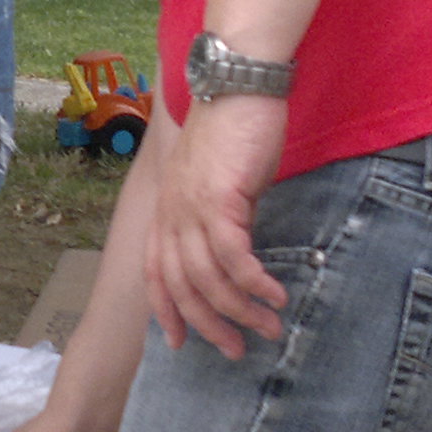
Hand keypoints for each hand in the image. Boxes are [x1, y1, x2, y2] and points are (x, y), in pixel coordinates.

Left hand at [146, 86, 289, 358]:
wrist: (239, 82)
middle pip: (181, 286)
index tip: (180, 344)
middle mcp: (171, 212)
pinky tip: (275, 296)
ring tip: (269, 327)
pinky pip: (234, 257)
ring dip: (240, 311)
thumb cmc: (235, 127)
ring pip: (208, 279)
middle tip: (237, 350)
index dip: (166, 310)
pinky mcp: (219, 199)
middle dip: (208, 325)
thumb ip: (220, 213)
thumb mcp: (218, 178)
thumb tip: (238, 247)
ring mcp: (191, 207)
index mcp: (167, 208)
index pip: (156, 272)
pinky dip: (254, 283)